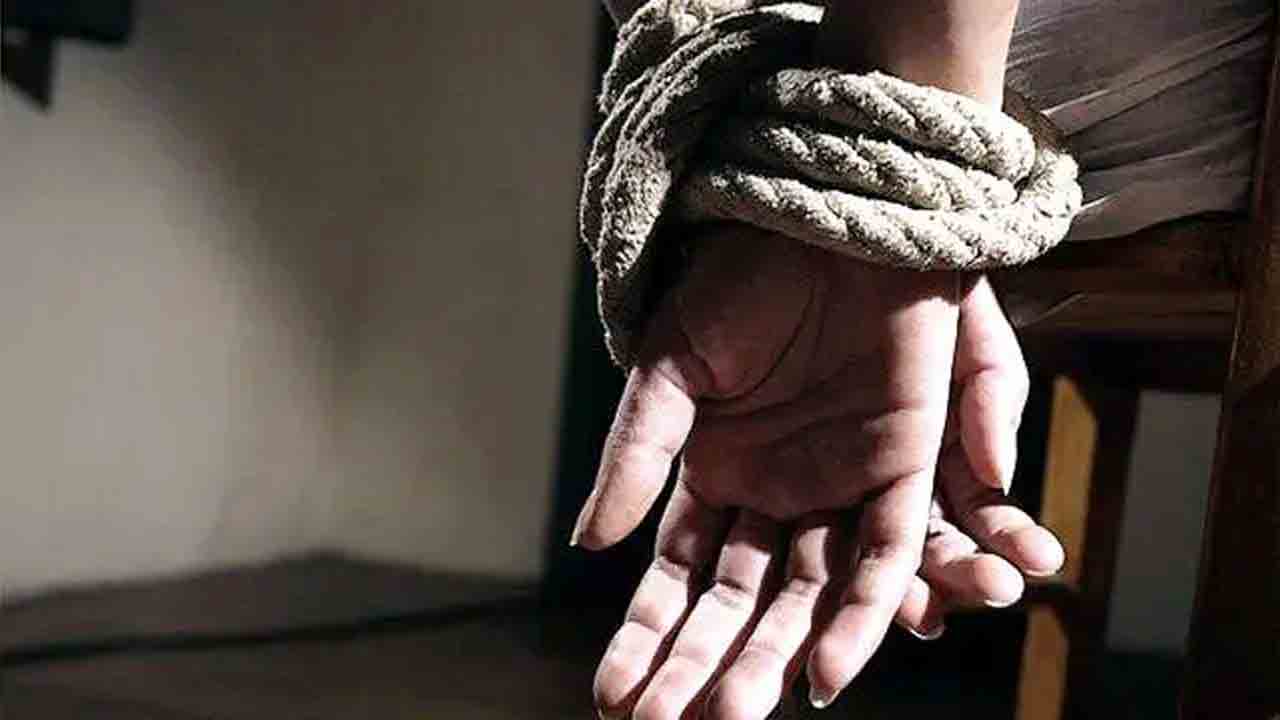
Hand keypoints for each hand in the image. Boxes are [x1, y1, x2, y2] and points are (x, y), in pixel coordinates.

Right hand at [573, 225, 1062, 714]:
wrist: (825, 214)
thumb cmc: (738, 279)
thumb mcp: (670, 365)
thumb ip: (637, 452)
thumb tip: (591, 544)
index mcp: (716, 472)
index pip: (679, 578)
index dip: (648, 637)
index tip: (614, 699)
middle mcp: (778, 492)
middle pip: (741, 601)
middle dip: (707, 666)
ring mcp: (840, 484)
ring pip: (809, 592)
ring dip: (776, 655)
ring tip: (737, 712)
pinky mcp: (905, 465)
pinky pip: (884, 553)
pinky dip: (860, 612)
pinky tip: (826, 671)